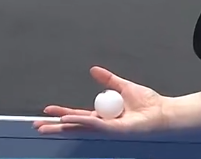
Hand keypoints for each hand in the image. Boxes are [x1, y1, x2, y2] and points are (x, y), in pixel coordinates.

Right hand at [33, 66, 166, 133]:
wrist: (162, 111)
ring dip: (63, 125)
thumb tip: (93, 70)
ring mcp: (108, 129)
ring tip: (46, 126)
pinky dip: (82, 121)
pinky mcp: (115, 131)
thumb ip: (108, 80)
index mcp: (104, 115)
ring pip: (81, 127)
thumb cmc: (148, 103)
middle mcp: (104, 123)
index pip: (79, 115)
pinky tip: (68, 120)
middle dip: (56, 126)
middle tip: (38, 126)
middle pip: (75, 125)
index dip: (63, 114)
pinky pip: (95, 125)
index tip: (48, 112)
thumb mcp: (123, 87)